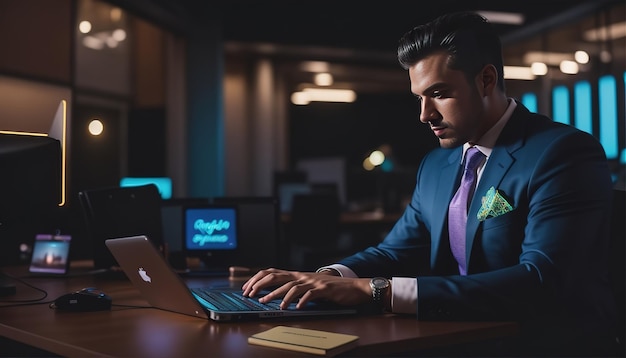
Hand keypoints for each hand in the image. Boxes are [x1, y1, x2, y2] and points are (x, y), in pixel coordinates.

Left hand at [241, 268, 371, 309]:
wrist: (353, 286)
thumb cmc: (330, 289)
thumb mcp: (309, 285)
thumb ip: (295, 288)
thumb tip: (277, 295)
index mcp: (298, 275)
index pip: (273, 272)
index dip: (258, 279)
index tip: (247, 288)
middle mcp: (303, 276)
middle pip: (278, 277)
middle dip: (262, 285)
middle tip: (252, 295)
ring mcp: (313, 282)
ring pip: (291, 286)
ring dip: (278, 295)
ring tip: (269, 303)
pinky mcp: (324, 289)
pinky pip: (310, 294)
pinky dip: (301, 300)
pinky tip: (296, 307)